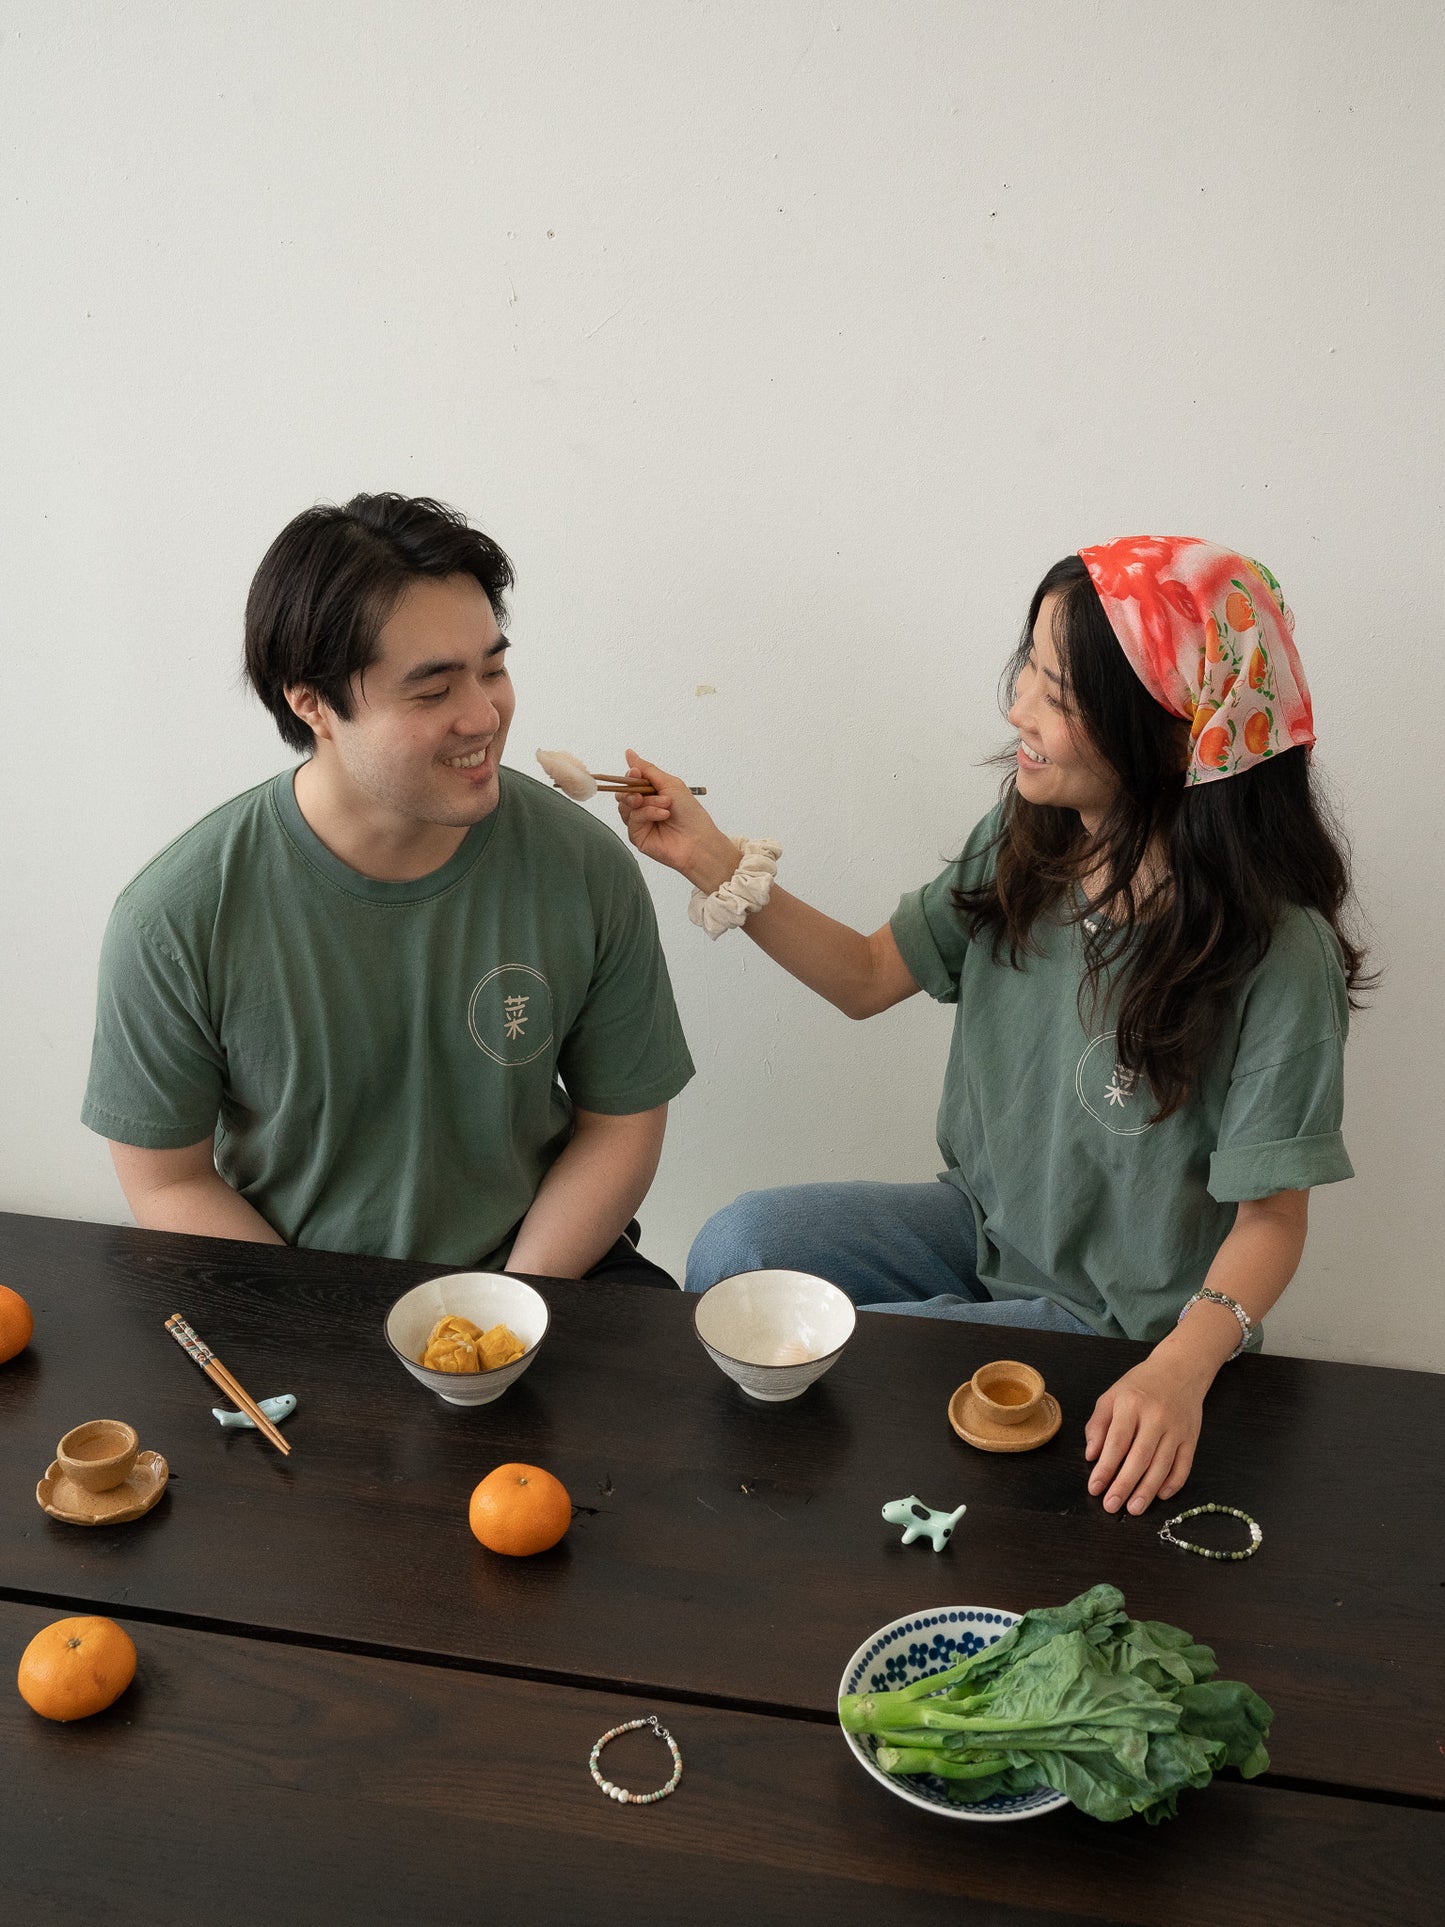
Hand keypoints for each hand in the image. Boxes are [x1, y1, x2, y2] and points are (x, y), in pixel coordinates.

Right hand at [615, 749, 739, 891]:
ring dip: (646, 802)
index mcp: (651, 794)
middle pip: (623, 794)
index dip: (630, 776)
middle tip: (644, 792)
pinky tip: (663, 815)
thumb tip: (629, 753)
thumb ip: (647, 770)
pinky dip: (648, 813)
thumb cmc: (690, 812)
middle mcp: (643, 808)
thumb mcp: (670, 784)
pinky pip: (632, 820)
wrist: (699, 839)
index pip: (630, 782)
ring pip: (625, 806)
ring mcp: (639, 823)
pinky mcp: (637, 836)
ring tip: (665, 805)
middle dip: (632, 789)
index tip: (635, 772)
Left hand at [1083, 1353, 1205, 1514]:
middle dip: (1124, 1485)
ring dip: (1147, 1490)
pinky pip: (1184, 1465)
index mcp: (1131, 1405)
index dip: (1105, 1468)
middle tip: (1112, 1506)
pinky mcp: (1192, 1437)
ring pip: (1162, 1465)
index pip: (1116, 1442)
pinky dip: (1173, 1483)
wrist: (1180, 1369)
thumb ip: (1098, 1425)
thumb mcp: (1111, 1396)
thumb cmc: (1140, 1385)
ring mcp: (1177, 1428)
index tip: (1095, 1488)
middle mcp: (1156, 1417)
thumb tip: (1092, 1456)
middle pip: (1139, 1457)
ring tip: (1134, 1508)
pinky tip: (1160, 1495)